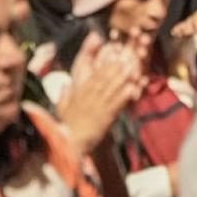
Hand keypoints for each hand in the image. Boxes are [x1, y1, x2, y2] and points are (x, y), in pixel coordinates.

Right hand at [57, 33, 141, 154]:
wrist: (71, 144)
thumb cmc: (67, 126)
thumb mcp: (61, 107)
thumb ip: (63, 94)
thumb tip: (64, 84)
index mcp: (80, 92)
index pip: (93, 74)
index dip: (103, 61)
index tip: (112, 52)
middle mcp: (90, 95)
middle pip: (105, 77)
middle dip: (116, 65)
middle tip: (126, 53)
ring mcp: (99, 105)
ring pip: (112, 87)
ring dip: (123, 76)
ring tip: (132, 65)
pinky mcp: (106, 117)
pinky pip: (117, 104)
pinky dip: (125, 95)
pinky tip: (134, 88)